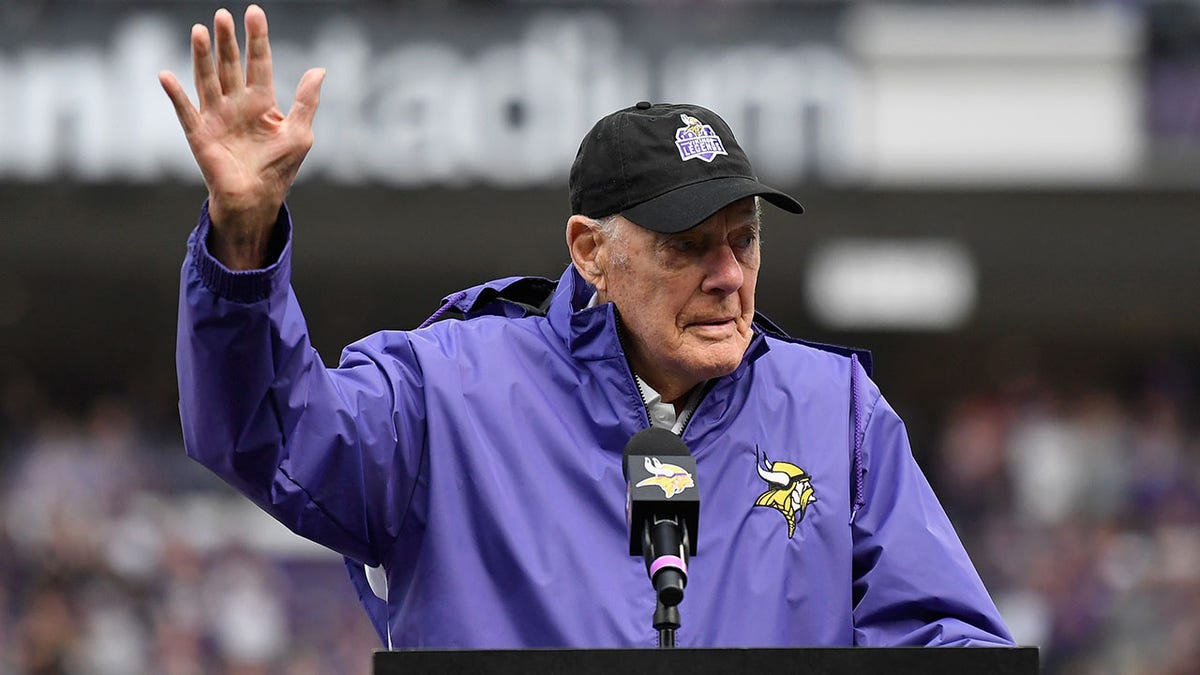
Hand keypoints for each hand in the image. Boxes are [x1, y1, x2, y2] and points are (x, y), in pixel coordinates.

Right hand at [159, 4, 324, 268]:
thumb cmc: (279, 169)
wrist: (257, 200)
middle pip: (230, 65)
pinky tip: (166, 75)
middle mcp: (236, 104)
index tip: (254, 13)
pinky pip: (185, 110)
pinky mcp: (199, 134)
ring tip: (200, 30)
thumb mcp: (300, 133)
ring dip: (202, 56)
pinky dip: (175, 94)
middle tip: (223, 15)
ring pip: (207, 79)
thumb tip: (319, 69)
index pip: (259, 63)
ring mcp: (216, 116)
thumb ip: (307, 101)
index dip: (257, 39)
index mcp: (261, 102)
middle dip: (227, 41)